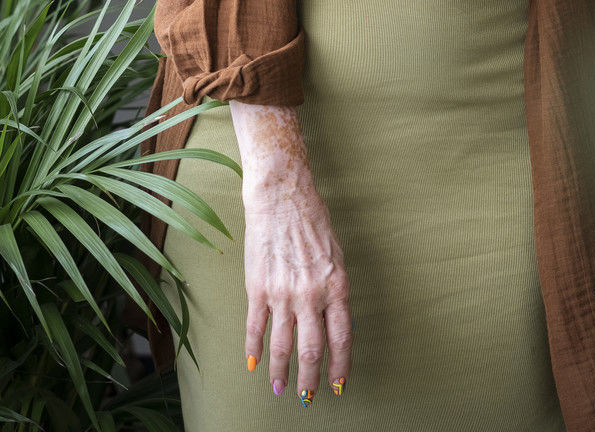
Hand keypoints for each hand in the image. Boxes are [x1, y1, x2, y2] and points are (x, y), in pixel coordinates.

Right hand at [243, 183, 352, 404]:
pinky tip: (253, 362)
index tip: (338, 384)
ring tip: (280, 388)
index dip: (340, 366)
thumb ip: (335, 289)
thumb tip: (336, 320)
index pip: (341, 338)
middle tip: (307, 396)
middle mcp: (311, 294)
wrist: (281, 197)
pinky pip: (256, 327)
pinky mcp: (258, 288)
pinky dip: (254, 348)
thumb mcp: (336, 255)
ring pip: (282, 345)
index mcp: (336, 285)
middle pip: (312, 349)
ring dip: (281, 371)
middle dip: (310, 379)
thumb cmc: (312, 220)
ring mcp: (282, 293)